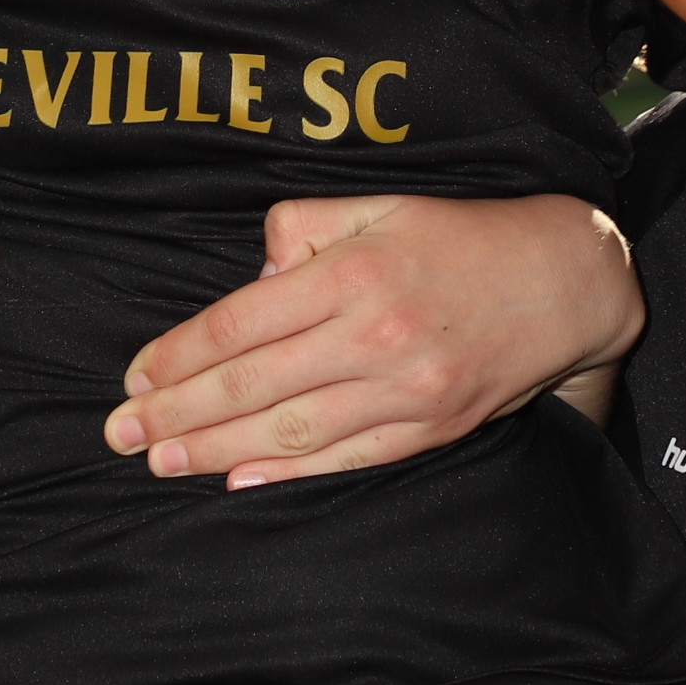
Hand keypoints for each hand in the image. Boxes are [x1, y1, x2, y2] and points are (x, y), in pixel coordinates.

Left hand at [103, 192, 641, 488]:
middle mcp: (377, 336)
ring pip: (291, 430)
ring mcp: (406, 390)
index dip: (179, 354)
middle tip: (119, 433)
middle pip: (252, 383)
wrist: (566, 282)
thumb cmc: (462, 236)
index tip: (133, 375)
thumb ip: (305, 228)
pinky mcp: (432, 427)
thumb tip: (253, 278)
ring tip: (161, 461)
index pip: (241, 323)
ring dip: (216, 450)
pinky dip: (288, 474)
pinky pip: (347, 458)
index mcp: (356, 273)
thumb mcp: (381, 204)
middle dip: (176, 412)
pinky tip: (238, 479)